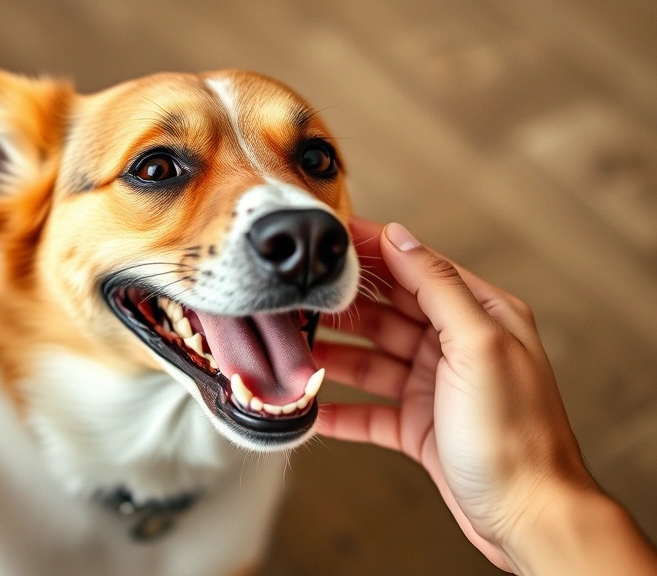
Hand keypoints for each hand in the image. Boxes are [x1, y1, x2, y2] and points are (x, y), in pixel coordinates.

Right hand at [314, 219, 596, 571]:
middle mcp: (455, 347)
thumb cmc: (514, 435)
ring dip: (332, 356)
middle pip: (386, 313)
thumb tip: (401, 236)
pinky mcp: (418, 427)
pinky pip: (368, 410)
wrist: (527, 517)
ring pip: (370, 360)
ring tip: (290, 351)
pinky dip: (338, 408)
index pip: (415, 268)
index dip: (370, 253)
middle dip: (340, 308)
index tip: (325, 241)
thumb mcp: (477, 345)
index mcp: (479, 316)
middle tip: (293, 300)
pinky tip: (309, 406)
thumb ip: (438, 286)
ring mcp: (434, 387)